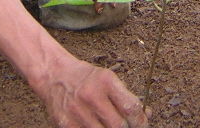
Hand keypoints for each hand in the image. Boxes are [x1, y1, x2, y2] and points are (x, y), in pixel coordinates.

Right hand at [34, 57, 148, 127]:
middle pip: (119, 125)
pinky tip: (98, 126)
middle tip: (128, 127)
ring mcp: (78, 112)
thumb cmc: (85, 78)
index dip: (140, 120)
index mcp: (106, 81)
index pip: (131, 107)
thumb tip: (145, 114)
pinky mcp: (67, 125)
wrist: (54, 76)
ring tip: (110, 125)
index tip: (142, 123)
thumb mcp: (108, 79)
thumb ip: (125, 97)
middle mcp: (92, 96)